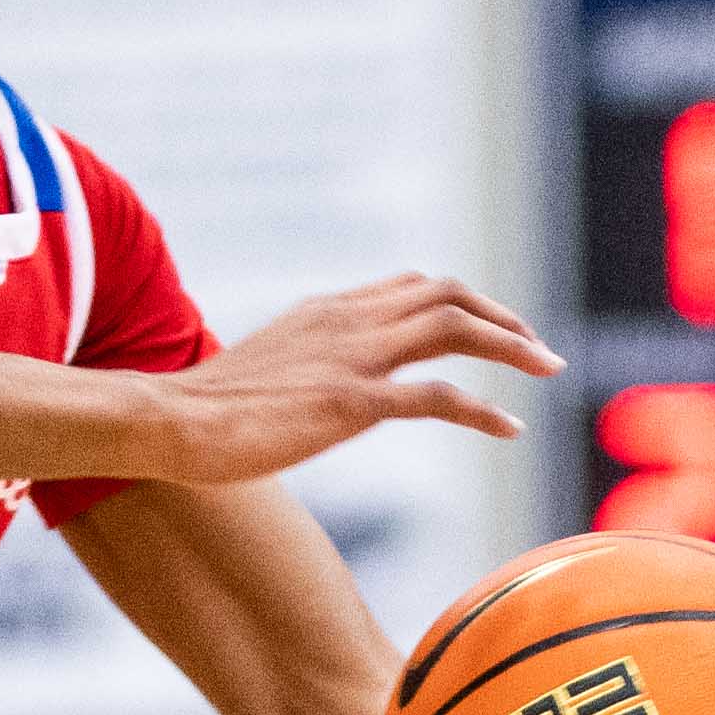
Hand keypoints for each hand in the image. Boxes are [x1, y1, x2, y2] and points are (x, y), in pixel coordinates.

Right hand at [140, 275, 559, 483]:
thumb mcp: (266, 371)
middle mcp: (346, 322)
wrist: (167, 420)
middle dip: (501, 316)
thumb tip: (316, 388)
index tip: (497, 328)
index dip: (464, 303)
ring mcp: (351, 359)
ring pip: (453, 326)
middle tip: (540, 349)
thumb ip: (303, 365)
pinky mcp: (350, 402)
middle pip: (446, 294)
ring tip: (547, 369)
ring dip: (510, 345)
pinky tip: (510, 427)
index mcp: (327, 312)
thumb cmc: (206, 410)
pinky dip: (483, 409)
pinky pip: (437, 397)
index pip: (412, 287)